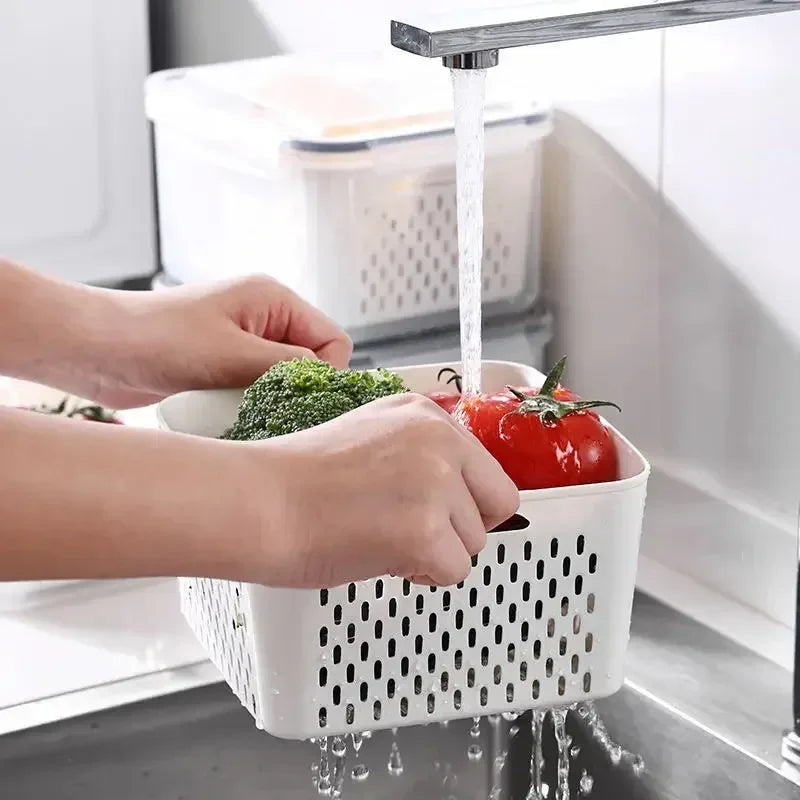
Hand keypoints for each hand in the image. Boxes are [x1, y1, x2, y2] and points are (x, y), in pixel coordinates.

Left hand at [0, 263, 351, 408]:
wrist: (96, 349)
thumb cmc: (156, 339)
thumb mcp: (231, 354)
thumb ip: (286, 365)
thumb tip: (324, 380)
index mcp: (273, 299)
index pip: (332, 340)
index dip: (325, 373)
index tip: (301, 399)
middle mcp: (263, 318)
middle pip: (310, 362)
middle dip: (296, 389)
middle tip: (271, 409)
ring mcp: (243, 342)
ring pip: (284, 381)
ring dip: (269, 401)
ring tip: (240, 410)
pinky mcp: (223, 365)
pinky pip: (256, 391)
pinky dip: (249, 407)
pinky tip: (228, 415)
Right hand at [251, 393, 519, 588]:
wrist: (259, 501)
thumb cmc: (299, 478)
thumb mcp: (371, 435)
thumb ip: (421, 453)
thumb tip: (459, 493)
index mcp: (427, 414)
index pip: (488, 471)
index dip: (464, 502)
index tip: (435, 513)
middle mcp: (439, 441)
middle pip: (495, 506)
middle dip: (459, 528)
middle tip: (408, 531)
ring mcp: (435, 484)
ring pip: (474, 543)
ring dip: (435, 553)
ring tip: (381, 538)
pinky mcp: (424, 531)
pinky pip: (454, 573)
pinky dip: (421, 575)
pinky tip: (380, 556)